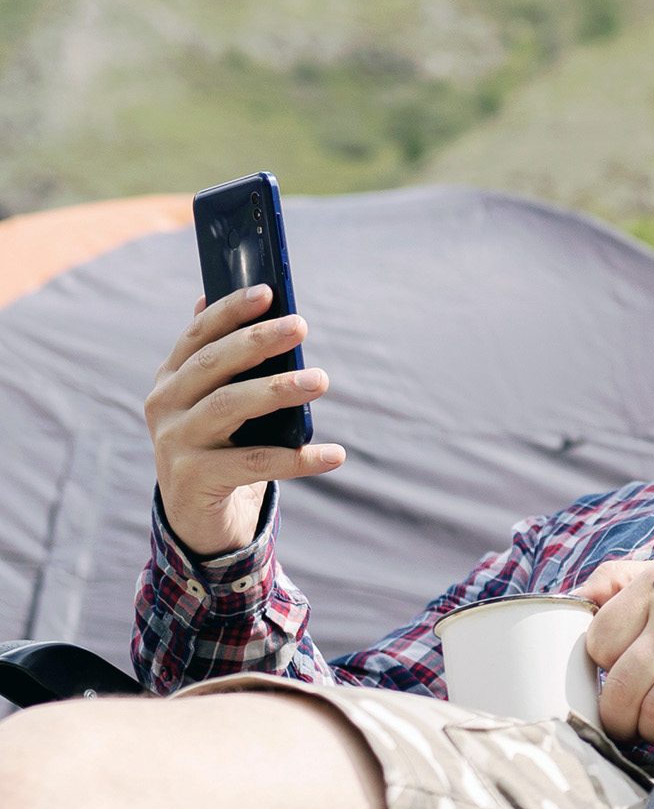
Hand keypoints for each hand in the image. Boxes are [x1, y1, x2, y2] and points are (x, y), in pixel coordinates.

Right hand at [145, 286, 344, 558]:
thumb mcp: (215, 402)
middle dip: (257, 341)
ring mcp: (174, 443)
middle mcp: (165, 406)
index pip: (198, 335)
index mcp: (171, 378)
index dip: (230, 310)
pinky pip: (254, 463)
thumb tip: (233, 295)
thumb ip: (225, 361)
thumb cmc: (218, 446)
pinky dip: (297, 459)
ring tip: (321, 379)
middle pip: (212, 365)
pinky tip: (334, 454)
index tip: (267, 291)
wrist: (196, 517)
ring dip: (277, 390)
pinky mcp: (194, 479)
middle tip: (300, 325)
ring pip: (229, 407)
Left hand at [579, 556, 653, 743]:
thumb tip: (574, 599)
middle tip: (627, 719)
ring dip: (649, 730)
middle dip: (618, 716)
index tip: (616, 674)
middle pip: (622, 687)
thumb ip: (612, 582)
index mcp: (652, 585)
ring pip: (652, 712)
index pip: (599, 642)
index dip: (603, 669)